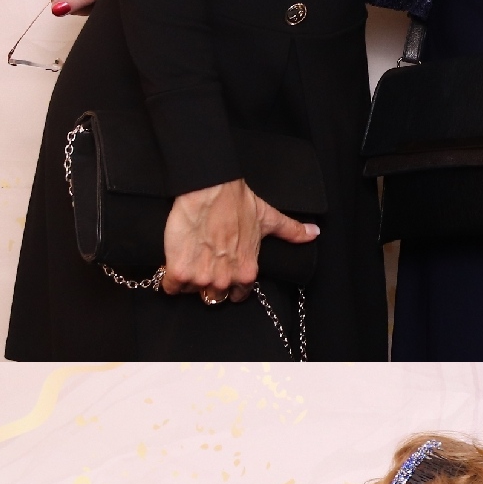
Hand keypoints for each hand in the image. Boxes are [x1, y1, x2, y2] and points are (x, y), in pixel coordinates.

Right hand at [163, 178, 320, 306]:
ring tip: (190, 256)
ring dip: (189, 278)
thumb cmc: (237, 202)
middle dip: (208, 281)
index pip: (237, 295)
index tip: (222, 269)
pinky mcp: (178, 270)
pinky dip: (168, 278)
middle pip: (213, 296)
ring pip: (192, 291)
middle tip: (204, 261)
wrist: (210, 187)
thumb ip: (291, 231)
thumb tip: (314, 233)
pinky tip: (173, 262)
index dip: (229, 283)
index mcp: (247, 272)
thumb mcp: (268, 219)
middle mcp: (225, 279)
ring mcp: (201, 277)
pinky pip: (170, 287)